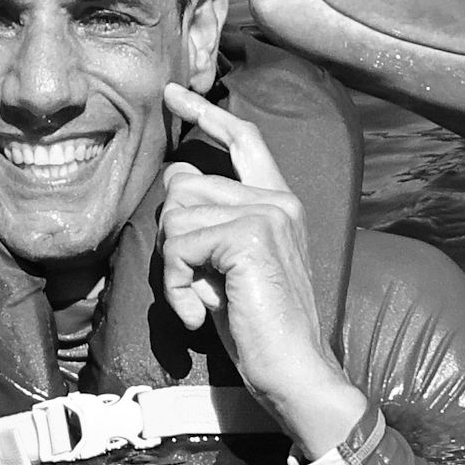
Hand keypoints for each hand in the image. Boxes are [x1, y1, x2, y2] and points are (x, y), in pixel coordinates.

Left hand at [158, 83, 369, 455]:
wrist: (292, 370)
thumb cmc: (257, 329)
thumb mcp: (223, 267)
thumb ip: (205, 223)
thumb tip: (176, 174)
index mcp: (278, 204)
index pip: (243, 141)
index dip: (206, 113)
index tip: (173, 93)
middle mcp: (278, 200)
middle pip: (184, 187)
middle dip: (172, 241)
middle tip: (192, 288)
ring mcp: (268, 213)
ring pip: (176, 217)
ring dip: (173, 270)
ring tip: (198, 304)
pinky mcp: (250, 234)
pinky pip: (180, 244)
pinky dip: (176, 285)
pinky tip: (200, 315)